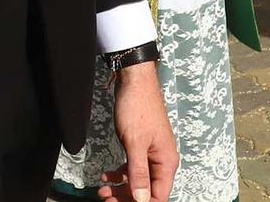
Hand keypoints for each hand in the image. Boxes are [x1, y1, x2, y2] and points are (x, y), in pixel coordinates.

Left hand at [99, 62, 177, 201]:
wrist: (134, 80)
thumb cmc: (138, 107)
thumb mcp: (135, 143)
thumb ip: (138, 173)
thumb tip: (141, 199)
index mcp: (166, 162)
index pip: (158, 196)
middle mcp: (162, 161)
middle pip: (147, 191)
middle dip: (127, 198)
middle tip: (106, 200)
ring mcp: (151, 154)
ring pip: (138, 180)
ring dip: (121, 188)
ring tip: (102, 190)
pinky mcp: (141, 147)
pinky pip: (133, 168)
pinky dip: (120, 174)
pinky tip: (106, 176)